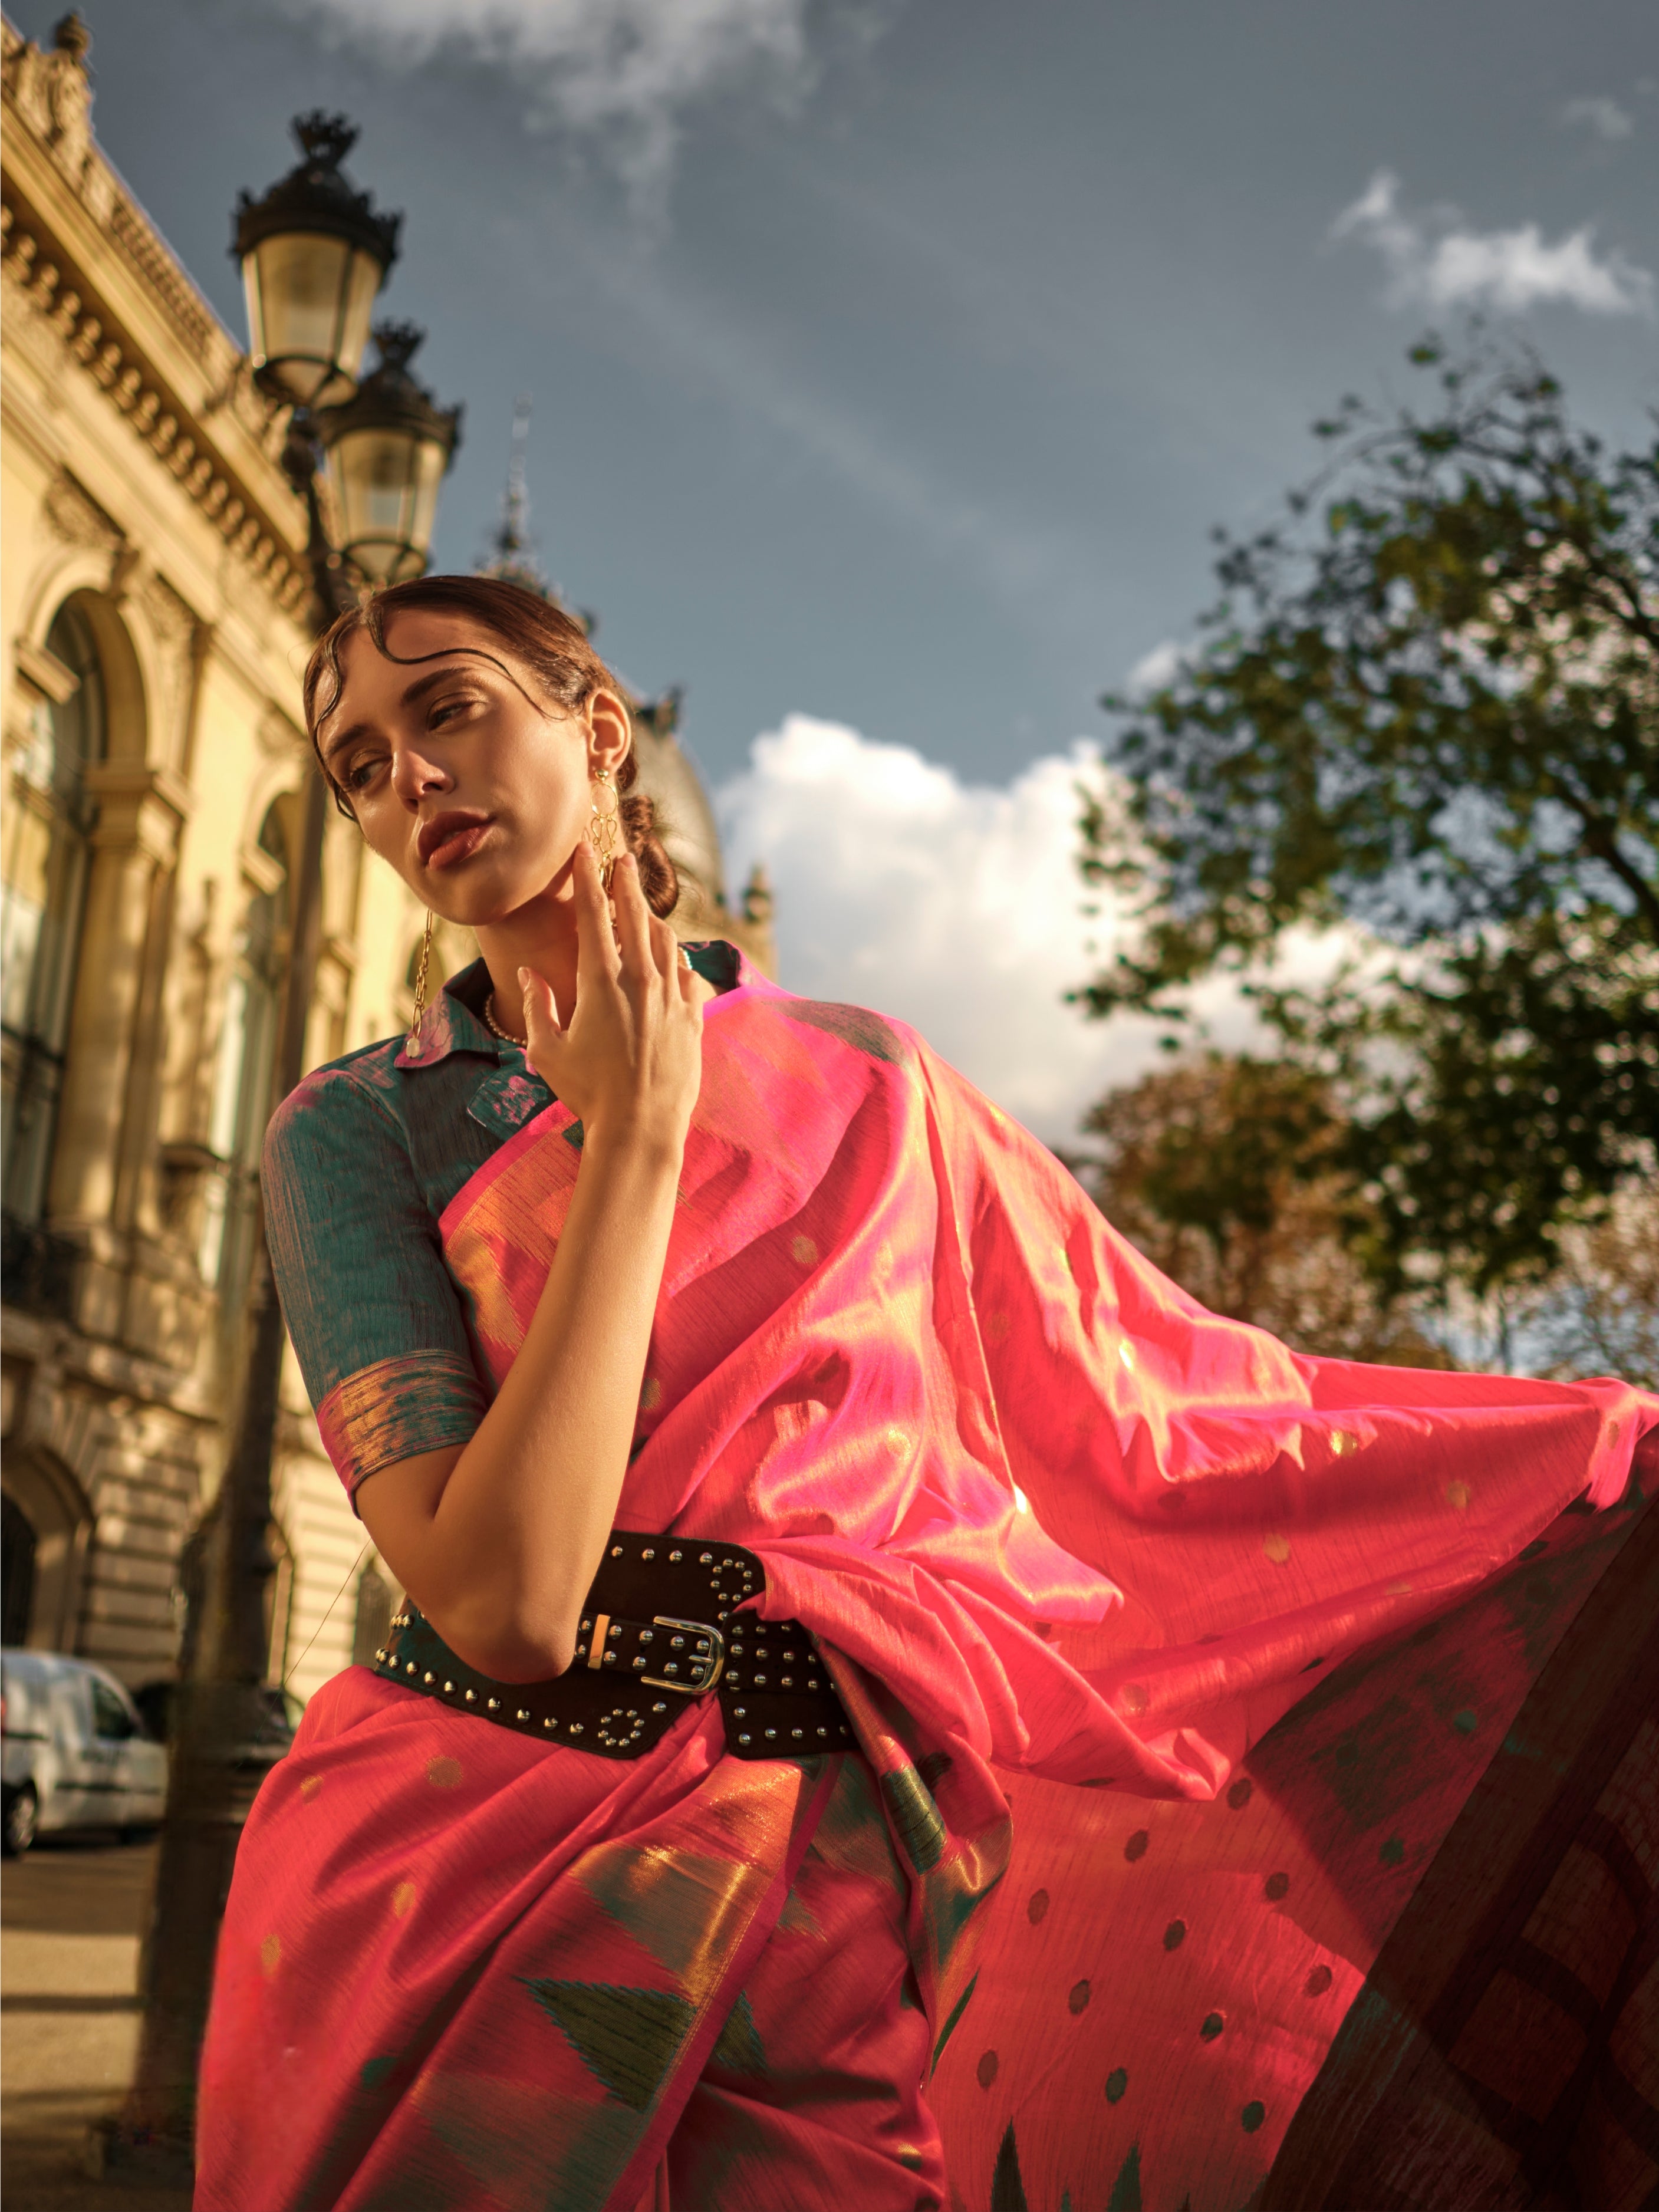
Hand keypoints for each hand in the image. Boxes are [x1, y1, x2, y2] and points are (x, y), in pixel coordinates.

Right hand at [518, 843, 706, 1152]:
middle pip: (635, 914)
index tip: (584, 850)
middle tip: (622, 858)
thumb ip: (539, 1006)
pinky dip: (676, 956)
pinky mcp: (693, 1016)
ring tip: (642, 906)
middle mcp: (641, 980)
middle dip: (626, 881)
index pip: (594, 914)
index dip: (587, 877)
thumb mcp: (548, 1052)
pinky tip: (670, 955)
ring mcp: (672, 996)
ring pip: (665, 939)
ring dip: (651, 917)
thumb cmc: (588, 1093)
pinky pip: (687, 971)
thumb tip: (529, 973)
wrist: (641, 1127)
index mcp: (601, 981)